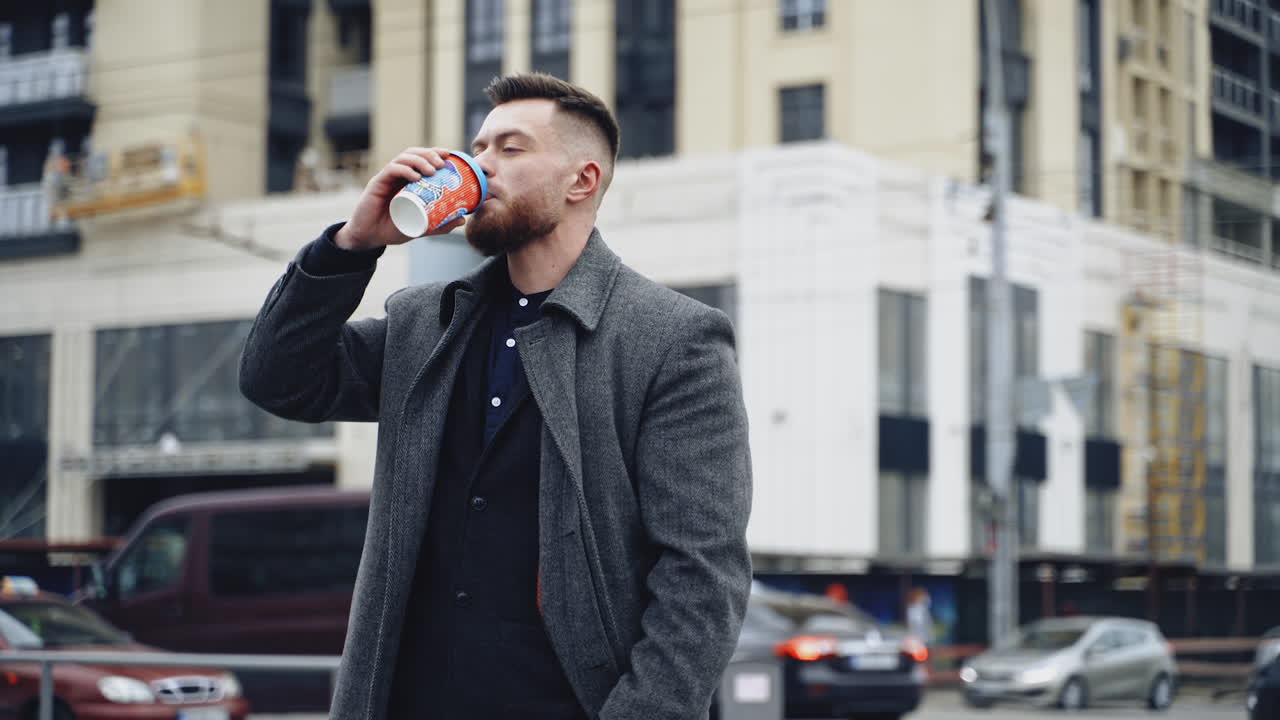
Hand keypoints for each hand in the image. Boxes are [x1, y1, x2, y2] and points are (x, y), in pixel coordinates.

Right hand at [334, 147, 466, 250]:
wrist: (370, 237)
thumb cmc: (393, 229)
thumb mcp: (422, 227)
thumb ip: (441, 224)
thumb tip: (462, 220)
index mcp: (408, 180)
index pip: (422, 159)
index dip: (436, 153)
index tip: (450, 155)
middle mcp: (398, 175)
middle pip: (414, 154)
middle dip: (430, 154)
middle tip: (443, 163)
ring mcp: (387, 178)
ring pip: (403, 158)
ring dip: (420, 160)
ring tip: (433, 170)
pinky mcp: (377, 183)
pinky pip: (391, 170)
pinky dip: (404, 169)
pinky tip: (415, 176)